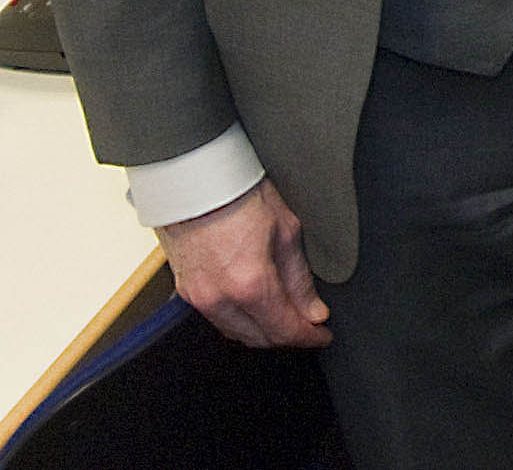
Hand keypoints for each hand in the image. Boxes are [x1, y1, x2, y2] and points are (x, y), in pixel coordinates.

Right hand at [158, 178, 329, 348]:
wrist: (193, 179)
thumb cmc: (239, 193)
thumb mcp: (286, 230)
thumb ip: (299, 278)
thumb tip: (313, 310)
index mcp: (248, 284)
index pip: (283, 329)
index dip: (308, 337)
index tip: (323, 335)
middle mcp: (218, 298)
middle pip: (257, 338)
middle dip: (286, 337)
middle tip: (309, 327)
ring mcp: (196, 296)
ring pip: (234, 332)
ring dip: (262, 332)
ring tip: (286, 317)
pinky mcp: (184, 290)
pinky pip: (216, 319)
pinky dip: (239, 321)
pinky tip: (255, 309)